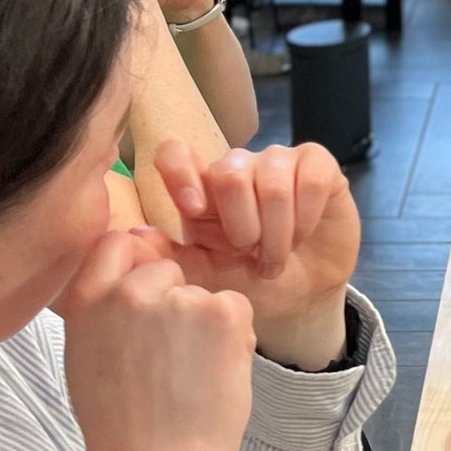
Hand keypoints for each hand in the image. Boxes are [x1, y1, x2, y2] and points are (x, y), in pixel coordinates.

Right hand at [61, 229, 256, 450]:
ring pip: (205, 293)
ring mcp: (177, 300)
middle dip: (176, 302)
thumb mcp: (87, 354)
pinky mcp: (222, 313)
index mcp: (87, 301)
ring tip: (188, 375)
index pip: (117, 242)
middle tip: (169, 359)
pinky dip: (235, 338)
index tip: (148, 295)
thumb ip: (104, 303)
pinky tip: (213, 375)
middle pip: (168, 268)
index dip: (138, 261)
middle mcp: (128, 292)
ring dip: (207, 325)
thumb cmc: (121, 425)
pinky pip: (236, 308)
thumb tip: (135, 245)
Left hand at [150, 139, 359, 366]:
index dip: (180, 172)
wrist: (300, 296)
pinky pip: (311, 180)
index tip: (193, 210)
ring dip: (277, 233)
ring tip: (277, 257)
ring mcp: (279, 161)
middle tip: (250, 255)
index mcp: (201, 188)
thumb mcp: (205, 275)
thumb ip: (171, 256)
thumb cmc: (247, 281)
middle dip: (243, 226)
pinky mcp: (317, 166)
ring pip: (272, 182)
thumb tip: (132, 235)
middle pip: (229, 172)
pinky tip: (303, 236)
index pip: (176, 153)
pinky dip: (305, 219)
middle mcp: (237, 167)